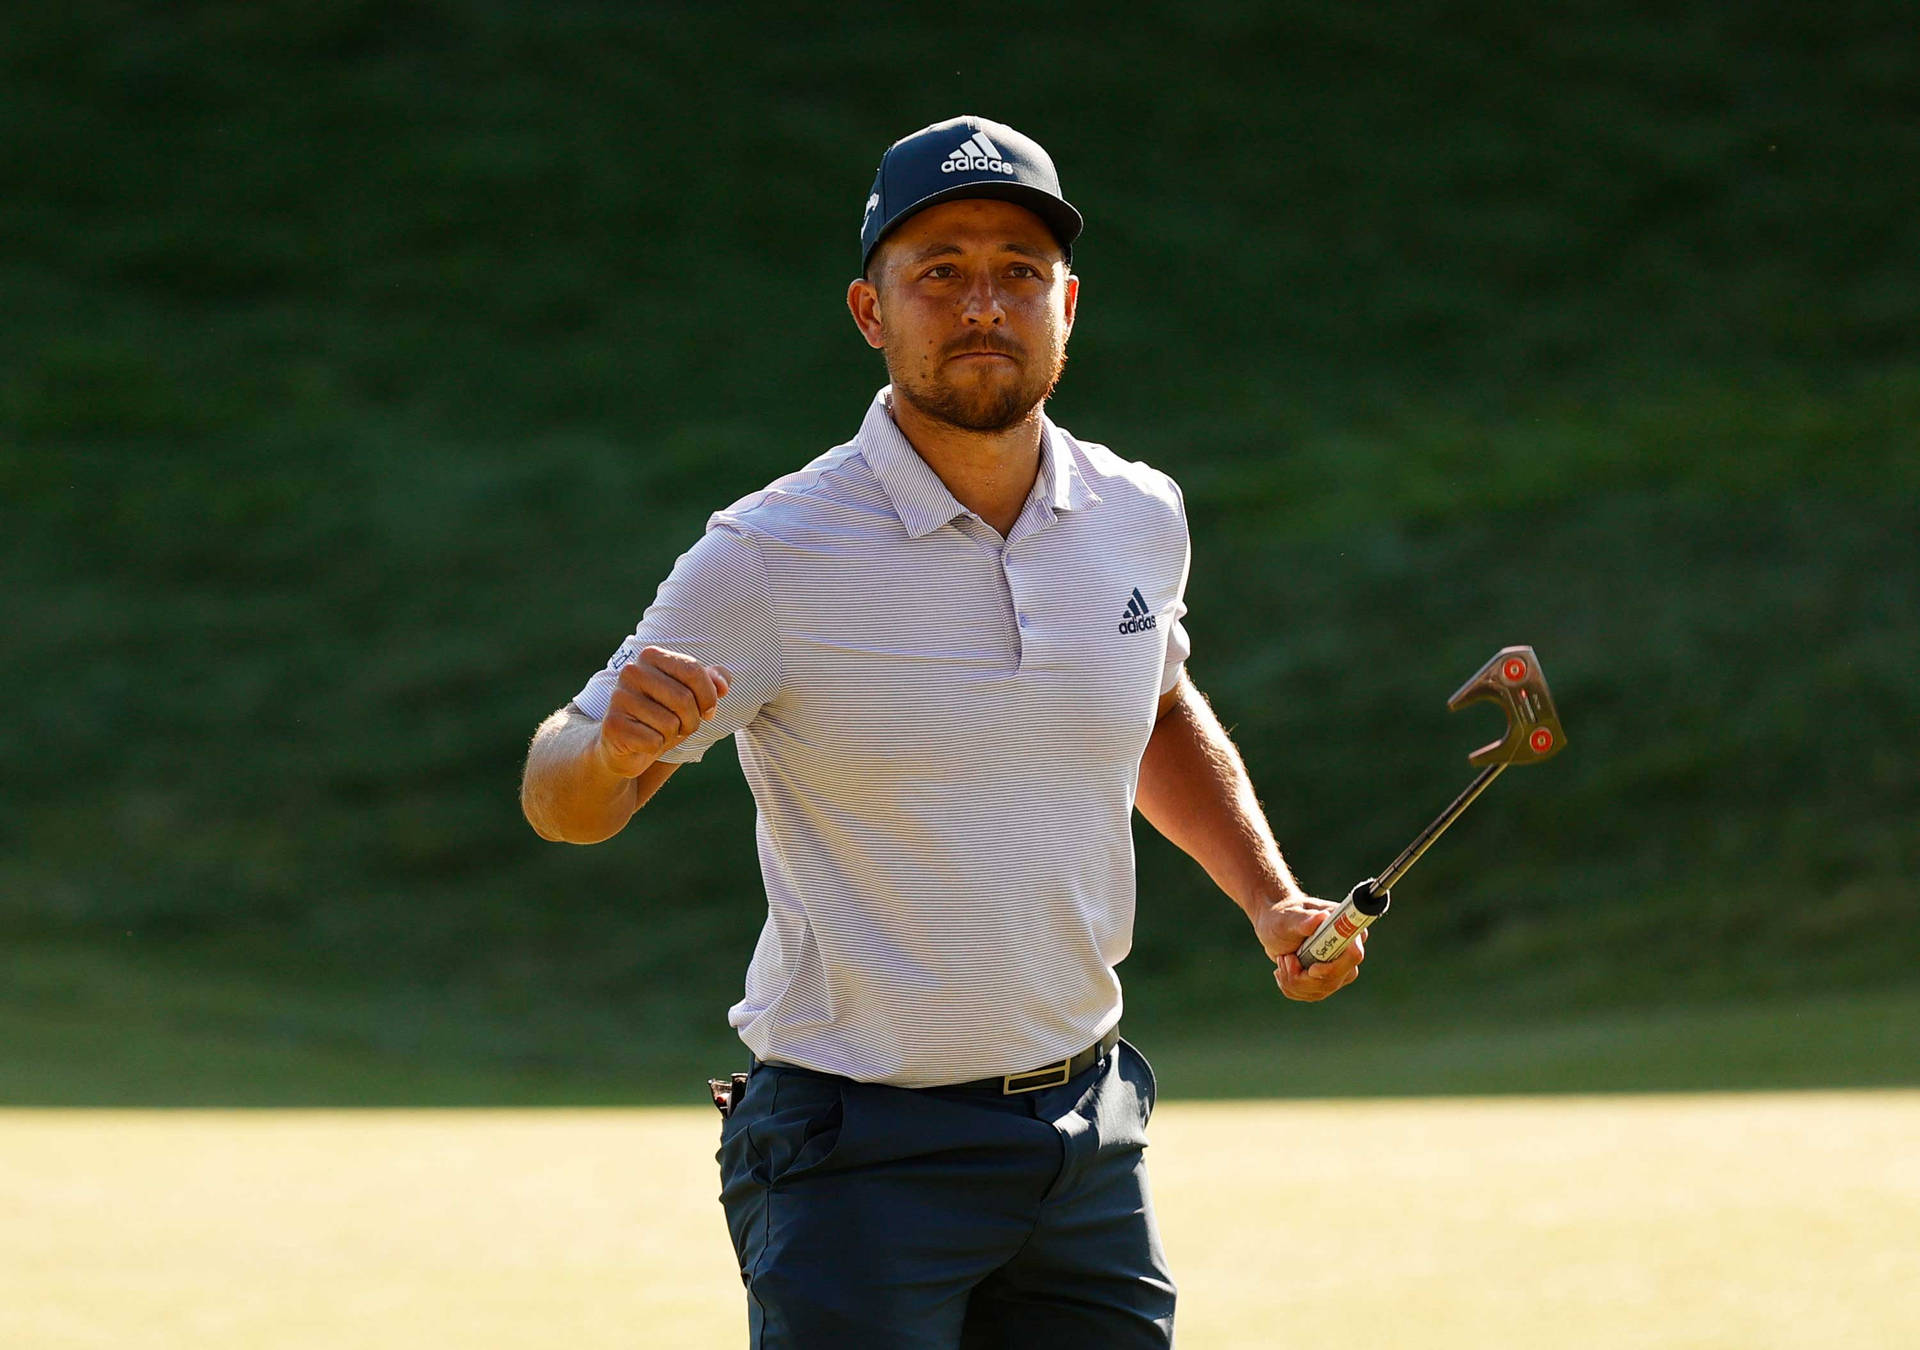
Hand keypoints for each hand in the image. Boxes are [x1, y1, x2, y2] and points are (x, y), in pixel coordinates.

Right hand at [596, 646, 730, 775]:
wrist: (625, 745)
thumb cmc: (664, 715)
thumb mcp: (692, 696)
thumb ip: (713, 682)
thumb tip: (723, 686)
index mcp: (652, 655)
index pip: (693, 671)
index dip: (709, 697)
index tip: (707, 710)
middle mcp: (632, 671)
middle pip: (684, 699)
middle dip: (692, 721)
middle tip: (682, 726)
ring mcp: (619, 696)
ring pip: (670, 723)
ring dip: (673, 735)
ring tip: (660, 732)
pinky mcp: (612, 724)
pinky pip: (654, 741)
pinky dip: (656, 747)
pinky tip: (644, 741)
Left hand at [1250, 892, 1365, 1001]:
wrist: (1273, 928)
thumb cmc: (1281, 917)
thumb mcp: (1288, 918)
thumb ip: (1304, 920)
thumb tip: (1322, 917)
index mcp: (1346, 928)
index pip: (1353, 955)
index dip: (1334, 967)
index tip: (1311, 970)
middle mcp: (1349, 949)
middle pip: (1338, 977)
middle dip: (1306, 977)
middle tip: (1285, 959)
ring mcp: (1340, 967)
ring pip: (1323, 989)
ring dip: (1295, 981)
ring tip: (1282, 960)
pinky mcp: (1328, 980)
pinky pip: (1313, 994)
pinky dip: (1292, 987)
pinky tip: (1283, 971)